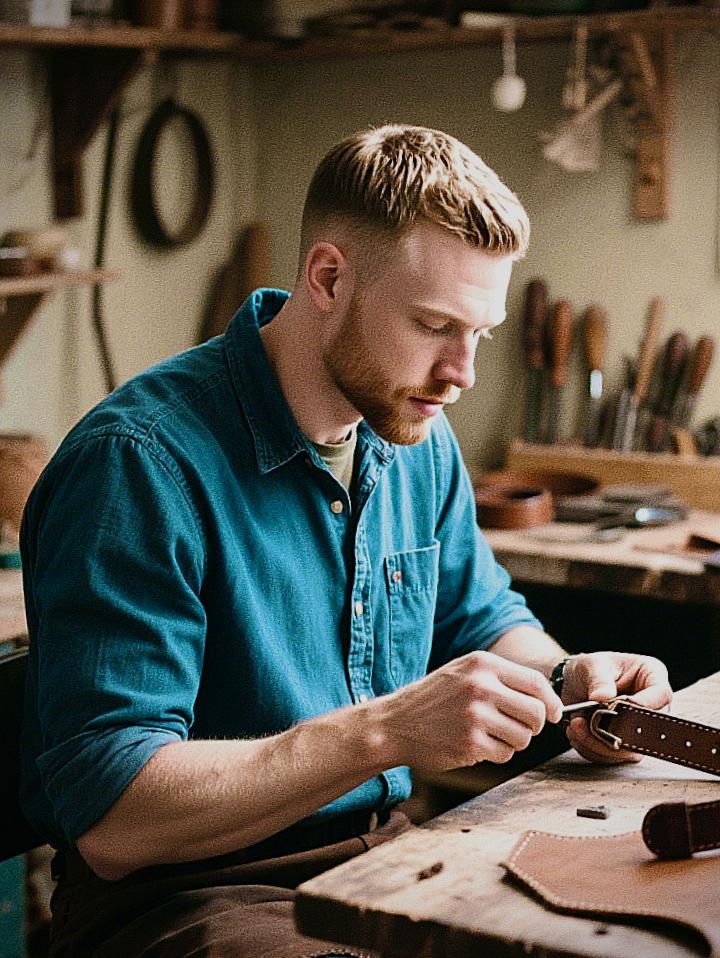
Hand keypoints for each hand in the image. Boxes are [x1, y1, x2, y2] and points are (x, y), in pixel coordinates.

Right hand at [376, 650, 562, 772]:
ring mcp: (475, 716)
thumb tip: (547, 701)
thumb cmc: (434, 699)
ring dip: (513, 742)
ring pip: (524, 737)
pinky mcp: (470, 743)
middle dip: (533, 726)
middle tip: (518, 728)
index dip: (551, 701)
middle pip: (536, 712)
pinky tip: (475, 745)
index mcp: (482, 664)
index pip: (535, 682)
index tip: (553, 714)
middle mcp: (480, 686)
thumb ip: (501, 679)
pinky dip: (496, 754)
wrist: (395, 723)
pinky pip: (505, 754)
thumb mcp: (464, 672)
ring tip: (489, 735)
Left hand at [561, 651, 671, 764]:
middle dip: (617, 729)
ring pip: (629, 750)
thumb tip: (603, 696)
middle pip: (649, 729)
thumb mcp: (591, 665)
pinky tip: (577, 733)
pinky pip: (612, 757)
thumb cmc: (589, 669)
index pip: (662, 694)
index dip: (646, 703)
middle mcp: (652, 706)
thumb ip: (598, 679)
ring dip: (599, 743)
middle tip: (590, 720)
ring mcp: (639, 729)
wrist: (572, 684)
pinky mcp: (623, 745)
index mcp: (652, 676)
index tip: (620, 705)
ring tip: (577, 725)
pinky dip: (591, 748)